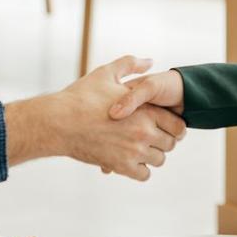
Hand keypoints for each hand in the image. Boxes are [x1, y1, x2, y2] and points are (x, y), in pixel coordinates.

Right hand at [4, 56, 187, 180]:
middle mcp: (143, 132)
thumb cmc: (80, 97)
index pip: (178, 125)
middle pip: (170, 144)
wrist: (58, 122)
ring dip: (151, 156)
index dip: (173, 126)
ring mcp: (133, 151)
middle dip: (162, 141)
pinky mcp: (120, 166)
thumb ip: (130, 64)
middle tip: (149, 137)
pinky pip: (144, 175)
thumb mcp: (106, 73)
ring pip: (159, 160)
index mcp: (145, 110)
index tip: (163, 126)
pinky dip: (139, 170)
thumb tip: (150, 61)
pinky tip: (129, 160)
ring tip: (138, 149)